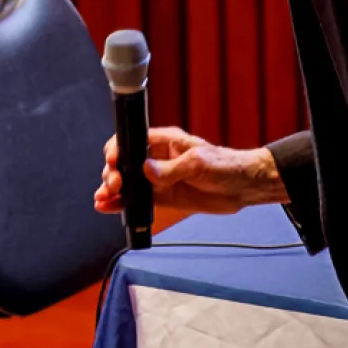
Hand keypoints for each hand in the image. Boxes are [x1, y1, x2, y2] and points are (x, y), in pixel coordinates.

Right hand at [95, 127, 288, 214]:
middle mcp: (156, 158)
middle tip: (115, 185)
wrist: (244, 187)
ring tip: (103, 199)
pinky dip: (121, 204)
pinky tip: (107, 208)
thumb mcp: (199, 163)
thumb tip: (146, 170)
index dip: (118, 150)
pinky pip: (137, 200)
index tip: (113, 162)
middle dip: (113, 173)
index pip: (132, 140)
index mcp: (164, 141)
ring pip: (127, 183)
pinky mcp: (162, 197)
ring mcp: (158, 178)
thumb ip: (171, 168)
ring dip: (112, 190)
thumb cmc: (226, 166)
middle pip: (124, 163)